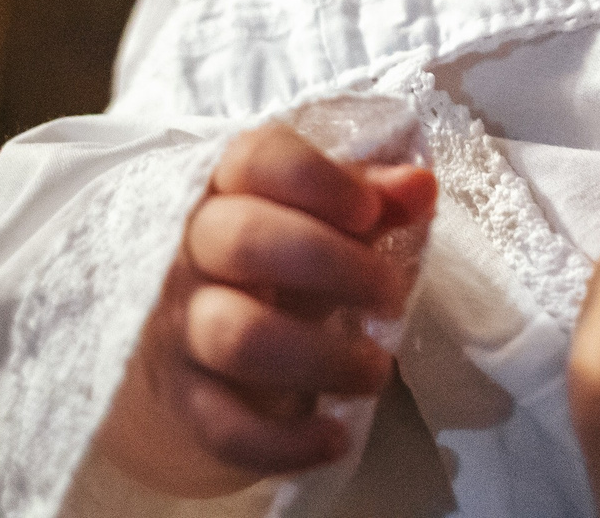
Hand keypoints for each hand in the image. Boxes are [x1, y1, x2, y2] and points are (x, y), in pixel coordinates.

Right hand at [96, 124, 436, 496]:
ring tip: (375, 369)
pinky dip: (285, 441)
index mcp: (223, 188)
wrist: (187, 344)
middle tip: (389, 295)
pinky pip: (225, 426)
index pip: (256, 158)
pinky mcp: (182, 399)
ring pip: (238, 335)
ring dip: (322, 357)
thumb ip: (368, 199)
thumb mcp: (314, 222)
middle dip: (336, 265)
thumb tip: (420, 185)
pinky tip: (332, 437)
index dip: (319, 180)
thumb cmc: (267, 266)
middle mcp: (189, 251)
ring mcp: (179, 326)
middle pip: (247, 240)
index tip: (369, 212)